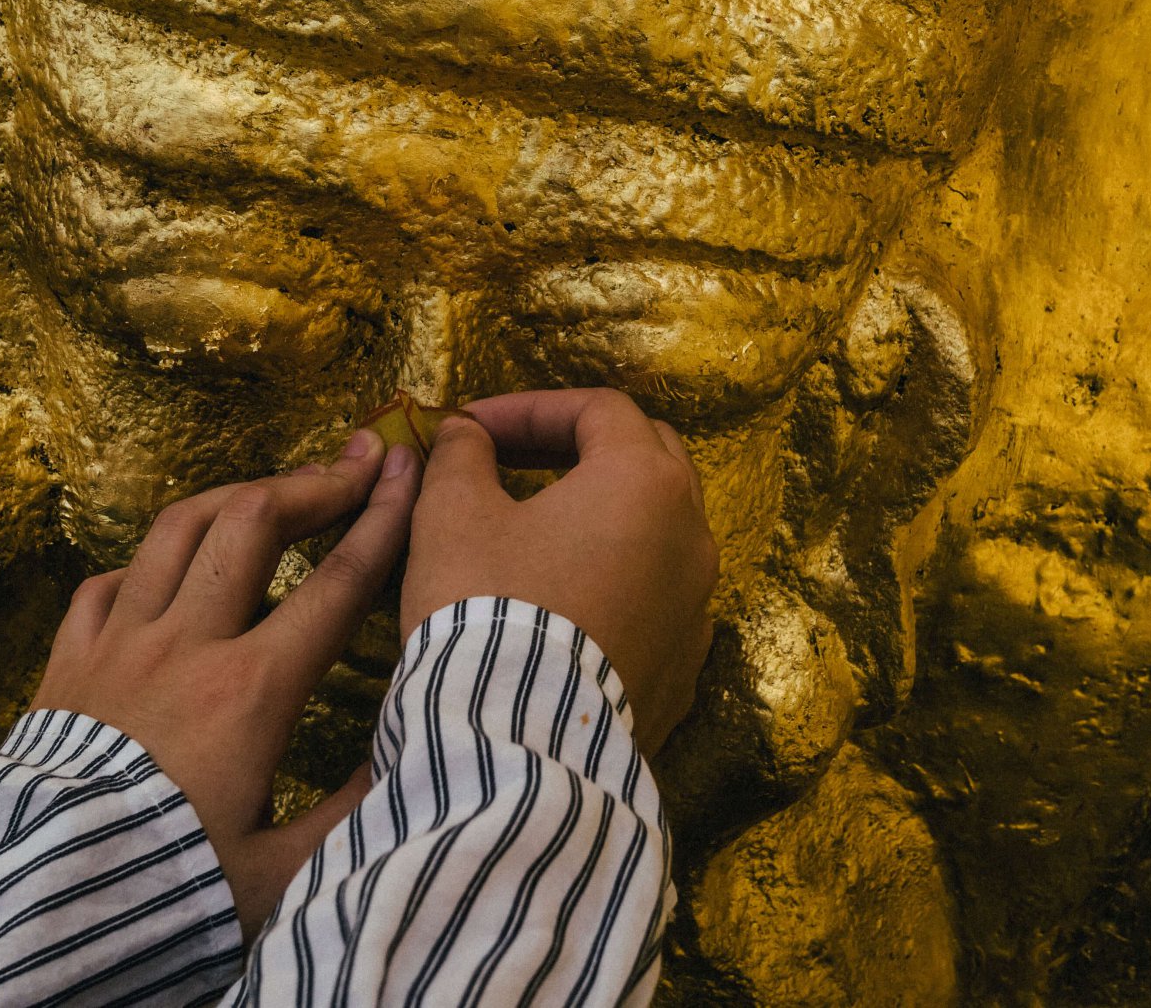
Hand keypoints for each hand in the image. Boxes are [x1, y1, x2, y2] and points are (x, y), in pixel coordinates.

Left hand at [30, 430, 420, 934]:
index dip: (382, 519)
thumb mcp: (283, 872)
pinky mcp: (67, 660)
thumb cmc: (167, 886)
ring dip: (237, 497)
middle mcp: (185, 646)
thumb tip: (405, 757)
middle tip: (356, 465)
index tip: (408, 472)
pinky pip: (108, 580)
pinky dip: (147, 562)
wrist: (37, 903)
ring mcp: (118, 644)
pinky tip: (169, 569)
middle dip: (313, 482)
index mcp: (252, 690)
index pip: (336, 582)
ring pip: (178, 528)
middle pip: (253, 523)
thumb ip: (352, 808)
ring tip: (276, 491)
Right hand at [402, 388, 718, 752]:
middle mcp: (692, 534)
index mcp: (645, 481)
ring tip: (536, 527)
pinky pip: (657, 597)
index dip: (529, 407)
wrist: (518, 742)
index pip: (598, 408)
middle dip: (578, 447)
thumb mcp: (453, 515)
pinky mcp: (686, 665)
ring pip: (660, 530)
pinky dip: (616, 578)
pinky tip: (565, 599)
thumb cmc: (488, 606)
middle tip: (511, 459)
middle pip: (647, 457)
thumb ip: (462, 456)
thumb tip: (466, 434)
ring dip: (602, 513)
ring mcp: (698, 605)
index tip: (468, 427)